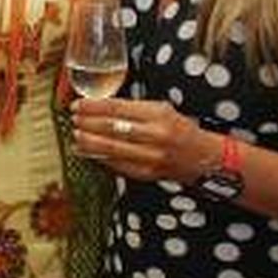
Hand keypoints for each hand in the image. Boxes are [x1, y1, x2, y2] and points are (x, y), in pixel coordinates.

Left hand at [70, 96, 217, 183]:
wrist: (203, 157)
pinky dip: (96, 157)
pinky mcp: (146, 173)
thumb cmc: (178, 129)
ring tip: (76, 134)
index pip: (117, 108)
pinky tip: (84, 151)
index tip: (78, 105)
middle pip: (110, 128)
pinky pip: (115, 164)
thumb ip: (133, 108)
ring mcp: (150, 156)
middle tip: (74, 119)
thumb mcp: (161, 110)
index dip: (93, 107)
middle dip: (87, 123)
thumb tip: (98, 107)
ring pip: (110, 148)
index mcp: (158, 115)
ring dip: (87, 141)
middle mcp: (155, 135)